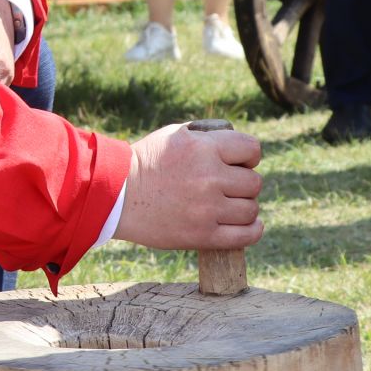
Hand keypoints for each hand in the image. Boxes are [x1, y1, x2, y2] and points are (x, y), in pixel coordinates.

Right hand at [116, 122, 264, 250]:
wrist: (116, 197)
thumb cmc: (145, 163)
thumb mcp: (174, 135)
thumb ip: (208, 137)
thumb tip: (238, 147)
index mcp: (203, 148)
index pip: (252, 149)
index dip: (249, 156)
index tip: (240, 163)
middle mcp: (209, 177)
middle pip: (254, 182)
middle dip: (243, 183)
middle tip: (227, 187)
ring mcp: (207, 209)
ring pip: (251, 209)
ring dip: (244, 207)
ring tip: (228, 206)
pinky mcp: (202, 235)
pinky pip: (246, 235)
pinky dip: (251, 230)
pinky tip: (245, 225)